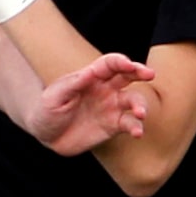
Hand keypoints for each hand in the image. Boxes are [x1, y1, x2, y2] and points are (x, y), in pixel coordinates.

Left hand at [25, 54, 152, 155]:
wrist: (45, 135)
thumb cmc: (47, 110)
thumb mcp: (54, 96)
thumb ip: (72, 85)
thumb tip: (90, 72)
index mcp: (91, 77)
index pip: (110, 64)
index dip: (120, 62)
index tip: (128, 65)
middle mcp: (105, 89)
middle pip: (128, 76)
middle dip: (140, 72)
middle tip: (150, 74)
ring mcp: (111, 107)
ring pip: (132, 101)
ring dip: (140, 105)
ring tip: (140, 113)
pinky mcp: (112, 126)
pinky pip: (128, 124)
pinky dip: (135, 127)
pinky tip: (137, 133)